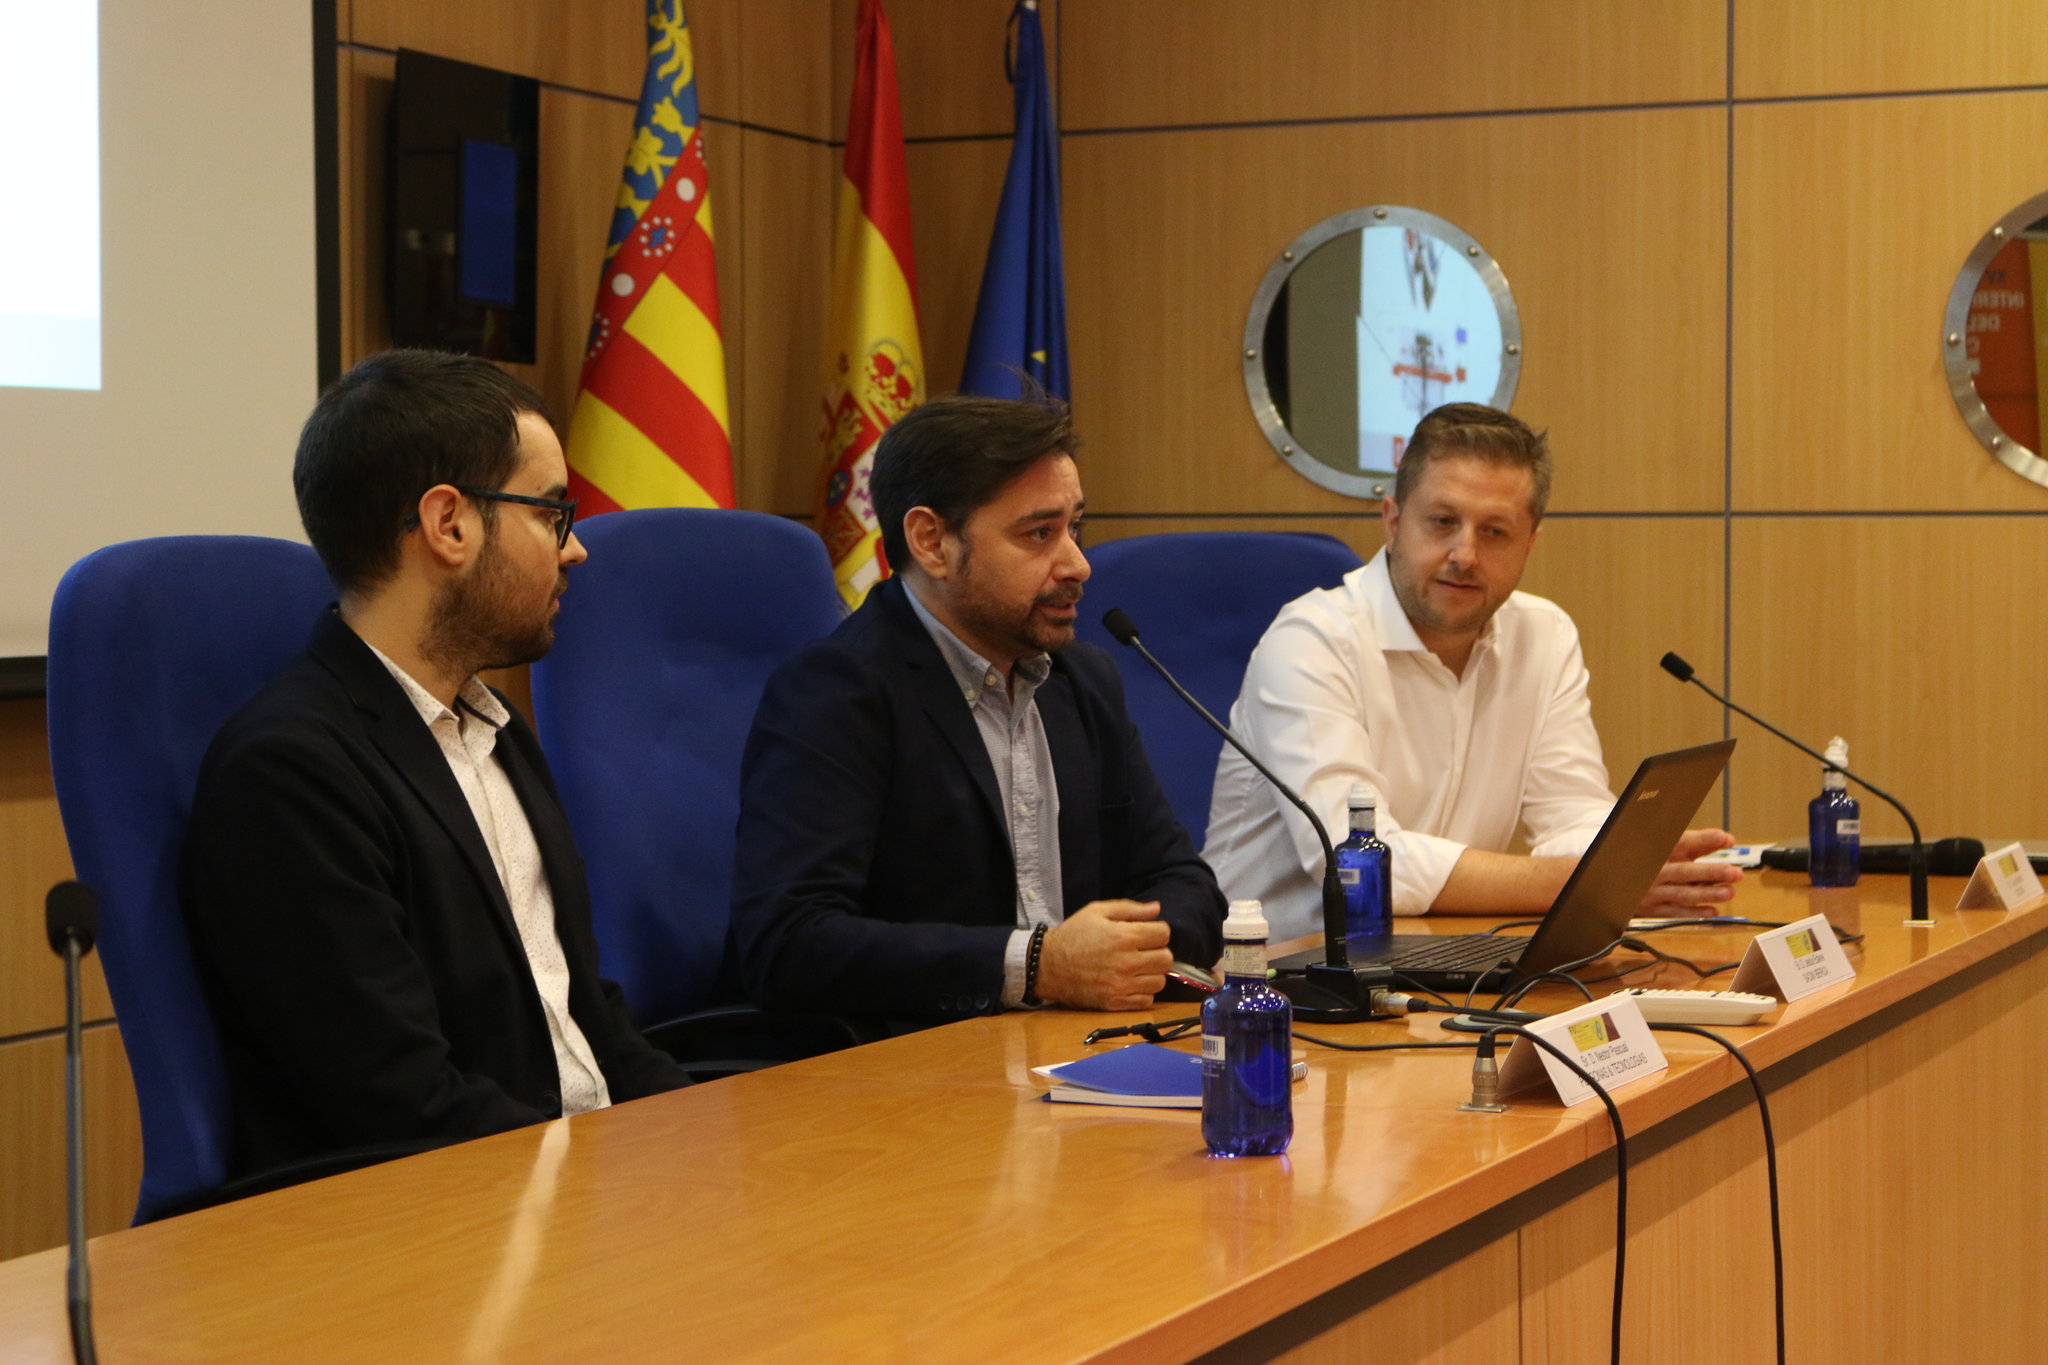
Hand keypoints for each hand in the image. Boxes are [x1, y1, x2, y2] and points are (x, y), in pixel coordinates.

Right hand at [1035, 900, 1172, 1010]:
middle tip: (1143, 951)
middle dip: (1157, 952)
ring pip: (1159, 981)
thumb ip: (1129, 908)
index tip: (1146, 934)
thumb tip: (1156, 908)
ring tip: (1136, 968)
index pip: (1164, 934)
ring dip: (1151, 973)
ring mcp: (1122, 984)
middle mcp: (1126, 962)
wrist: (1047, 965)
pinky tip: (1130, 983)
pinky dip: (1142, 992)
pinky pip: (1147, 1000)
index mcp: (1123, 936)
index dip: (1157, 931)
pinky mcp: (1115, 1002)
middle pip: (1166, 958)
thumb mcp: (1097, 911)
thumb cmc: (1072, 935)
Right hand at [1638, 827, 1742, 913]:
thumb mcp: (1667, 847)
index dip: (1704, 840)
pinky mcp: (1652, 908)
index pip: (1681, 842)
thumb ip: (1695, 844)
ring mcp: (1652, 890)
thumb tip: (1724, 840)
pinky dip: (1693, 912)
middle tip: (1735, 872)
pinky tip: (1712, 911)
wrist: (1613, 879)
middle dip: (1710, 872)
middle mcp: (1653, 870)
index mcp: (1656, 849)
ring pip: (1681, 894)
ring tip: (1729, 892)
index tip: (1725, 839)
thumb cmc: (1648, 860)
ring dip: (1706, 894)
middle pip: (1684, 871)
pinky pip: (1674, 912)